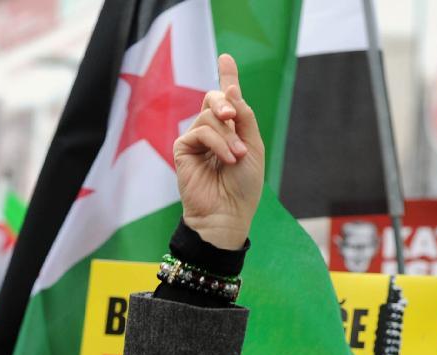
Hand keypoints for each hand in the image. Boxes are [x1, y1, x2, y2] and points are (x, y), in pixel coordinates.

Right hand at [173, 54, 264, 249]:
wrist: (228, 214)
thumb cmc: (243, 187)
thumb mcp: (253, 148)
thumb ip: (244, 118)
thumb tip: (230, 89)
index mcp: (230, 132)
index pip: (226, 100)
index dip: (227, 77)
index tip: (226, 58)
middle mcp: (211, 133)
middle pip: (214, 99)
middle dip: (226, 102)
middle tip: (233, 116)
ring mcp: (196, 140)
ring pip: (210, 116)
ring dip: (227, 135)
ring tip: (236, 158)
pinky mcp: (184, 149)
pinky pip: (200, 131)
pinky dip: (217, 143)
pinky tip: (226, 160)